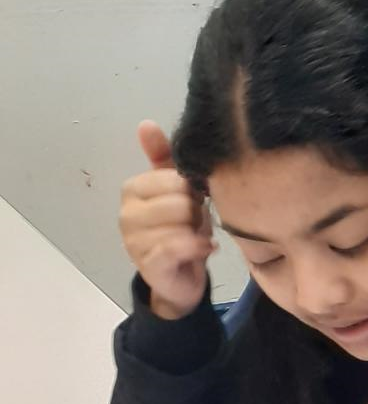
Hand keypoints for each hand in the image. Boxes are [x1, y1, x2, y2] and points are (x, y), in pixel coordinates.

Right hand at [119, 122, 213, 319]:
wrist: (180, 280)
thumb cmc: (180, 231)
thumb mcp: (175, 192)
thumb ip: (163, 159)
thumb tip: (145, 123)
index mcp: (133, 190)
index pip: (173, 178)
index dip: (192, 190)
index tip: (194, 202)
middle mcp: (127, 213)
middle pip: (179, 200)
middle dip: (196, 212)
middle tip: (197, 223)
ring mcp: (134, 240)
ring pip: (180, 223)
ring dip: (198, 231)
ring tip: (197, 236)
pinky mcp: (149, 264)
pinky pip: (178, 246)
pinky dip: (198, 247)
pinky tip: (204, 248)